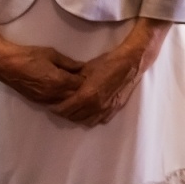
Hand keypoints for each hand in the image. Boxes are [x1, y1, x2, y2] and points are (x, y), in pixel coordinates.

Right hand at [0, 0, 82, 104]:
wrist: (6, 65)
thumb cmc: (29, 56)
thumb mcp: (52, 54)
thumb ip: (69, 63)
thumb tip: (83, 67)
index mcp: (58, 80)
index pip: (80, 85)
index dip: (87, 80)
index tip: (92, 74)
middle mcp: (53, 93)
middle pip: (74, 96)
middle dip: (82, 90)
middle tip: (87, 82)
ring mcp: (44, 99)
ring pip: (65, 102)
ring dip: (72, 97)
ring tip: (78, 88)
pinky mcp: (37, 101)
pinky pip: (55, 103)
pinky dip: (62, 100)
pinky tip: (66, 93)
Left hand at [50, 19, 169, 127]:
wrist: (131, 62)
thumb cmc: (108, 62)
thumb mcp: (86, 69)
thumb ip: (74, 82)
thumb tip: (64, 88)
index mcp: (87, 95)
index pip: (65, 109)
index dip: (56, 108)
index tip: (52, 106)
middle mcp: (96, 106)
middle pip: (74, 117)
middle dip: (66, 113)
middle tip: (62, 107)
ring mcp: (107, 109)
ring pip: (87, 121)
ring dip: (78, 117)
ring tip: (75, 110)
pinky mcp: (115, 109)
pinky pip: (100, 120)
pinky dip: (92, 118)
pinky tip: (90, 111)